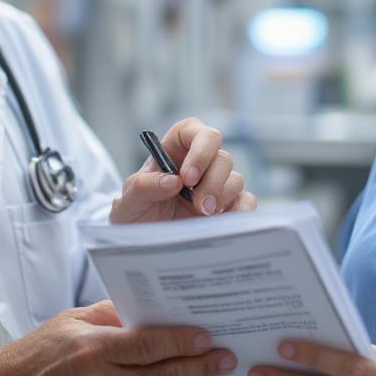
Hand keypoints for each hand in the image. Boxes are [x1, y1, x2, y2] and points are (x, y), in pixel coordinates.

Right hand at [0, 300, 235, 375]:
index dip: (184, 342)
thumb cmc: (38, 351)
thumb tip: (152, 308)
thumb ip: (114, 313)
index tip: (207, 336)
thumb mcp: (74, 319)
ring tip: (200, 368)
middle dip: (201, 367)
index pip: (150, 345)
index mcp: (93, 350)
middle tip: (224, 358)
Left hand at [110, 117, 255, 221]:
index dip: (198, 149)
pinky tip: (222, 223)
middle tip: (198, 205)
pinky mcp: (227, 207)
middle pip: (222, 156)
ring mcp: (215, 185)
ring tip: (202, 216)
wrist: (143, 244)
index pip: (195, 131)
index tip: (187, 177)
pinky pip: (246, 202)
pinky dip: (241, 211)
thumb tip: (171, 182)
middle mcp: (200, 163)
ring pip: (236, 179)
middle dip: (212, 181)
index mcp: (175, 149)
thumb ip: (143, 187)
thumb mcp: (129, 200)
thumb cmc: (135, 213)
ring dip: (221, 197)